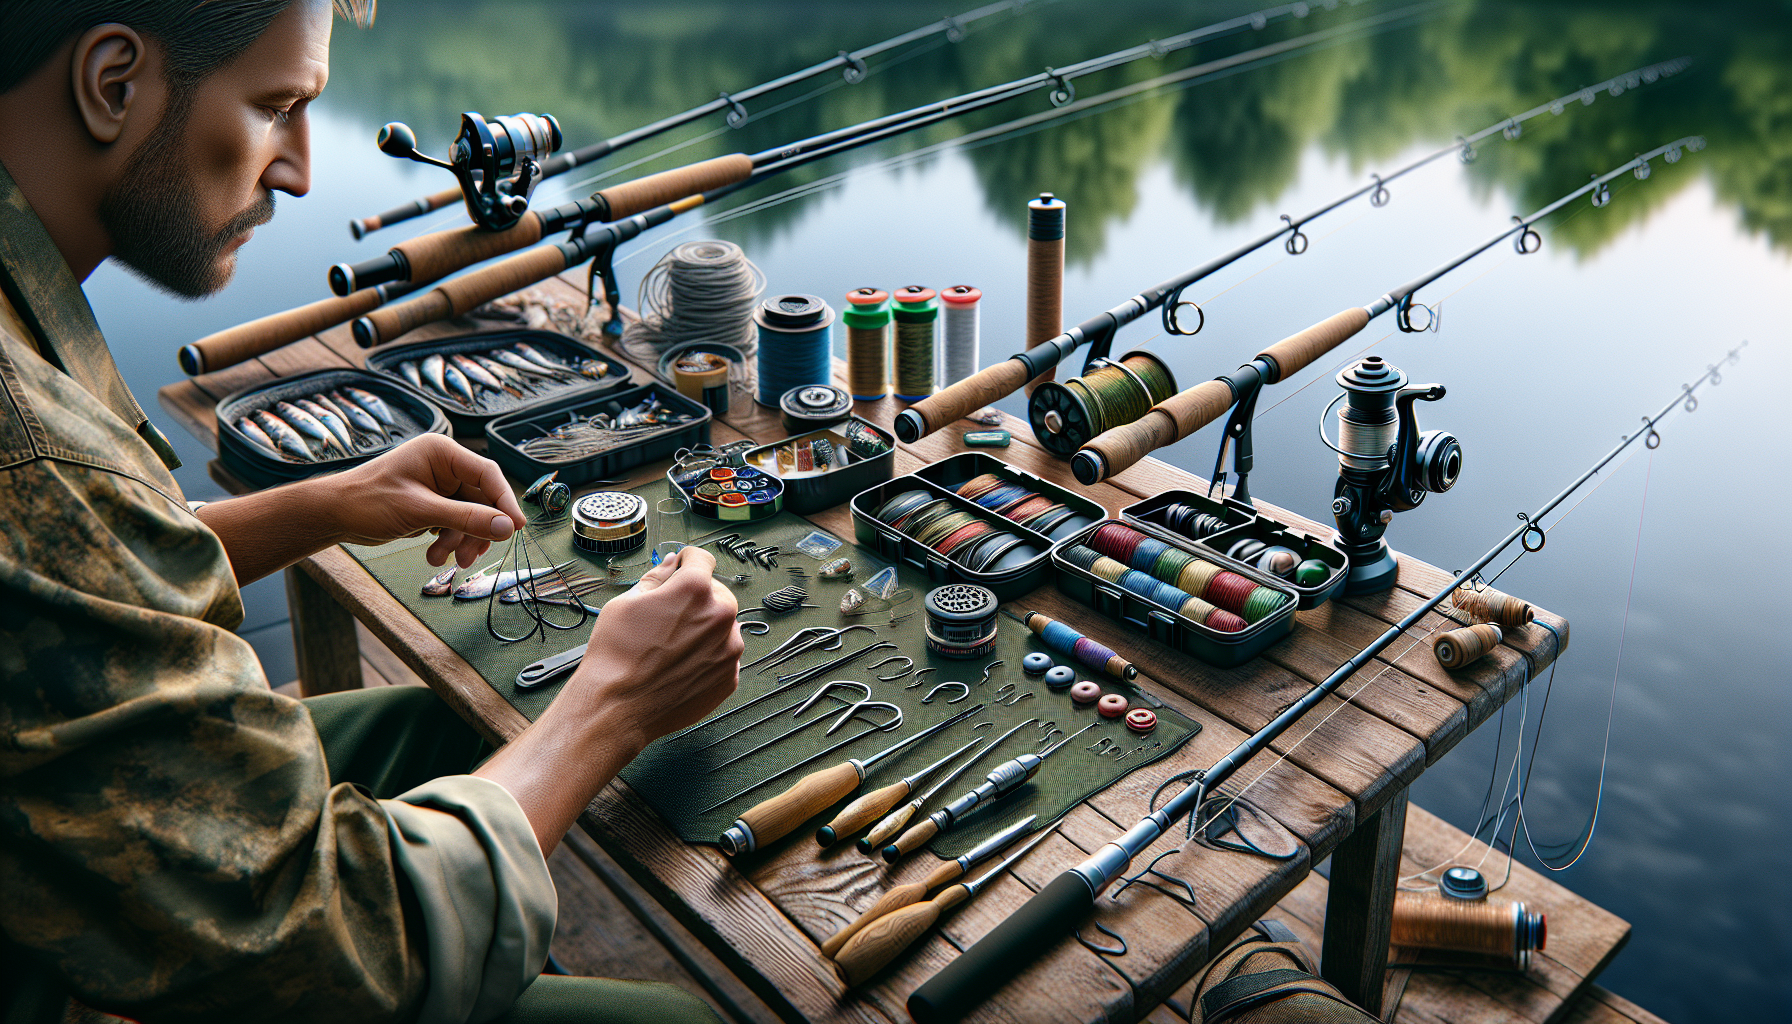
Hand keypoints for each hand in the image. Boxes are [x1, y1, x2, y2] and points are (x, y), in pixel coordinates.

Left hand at [330, 434, 525, 567]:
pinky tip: (434, 555)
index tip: (517, 527)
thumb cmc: (367, 501)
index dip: (504, 501)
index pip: (487, 474)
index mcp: (442, 453)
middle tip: (470, 557)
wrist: (334, 515)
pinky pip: (456, 524)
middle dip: (476, 531)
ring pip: (470, 516)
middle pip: (482, 500)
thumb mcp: (420, 511)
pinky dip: (449, 542)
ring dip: (461, 541)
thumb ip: (466, 519)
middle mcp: (444, 466)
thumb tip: (507, 528)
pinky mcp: (433, 504)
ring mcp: (439, 486)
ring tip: (442, 559)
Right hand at [566, 545, 741, 750]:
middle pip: (715, 594)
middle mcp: (720, 617)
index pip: (702, 559)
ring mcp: (729, 650)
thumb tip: (671, 565)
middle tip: (667, 617)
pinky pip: (722, 656)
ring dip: (703, 629)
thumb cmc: (616, 657)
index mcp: (695, 590)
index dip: (687, 561)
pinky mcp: (728, 677)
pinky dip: (706, 657)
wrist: (617, 708)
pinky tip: (679, 665)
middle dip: (695, 599)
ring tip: (670, 647)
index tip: (682, 567)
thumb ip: (657, 577)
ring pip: (720, 627)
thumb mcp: (626, 602)